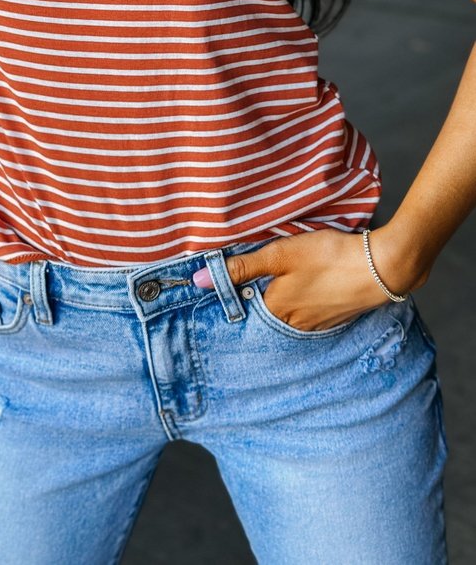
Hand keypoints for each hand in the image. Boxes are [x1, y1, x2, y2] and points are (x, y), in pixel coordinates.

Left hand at [193, 226, 426, 331]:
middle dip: (258, 297)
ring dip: (283, 299)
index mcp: (275, 311)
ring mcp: (317, 324)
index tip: (226, 282)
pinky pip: (309, 312)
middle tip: (256, 278)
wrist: (382, 267)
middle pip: (265, 311)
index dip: (234, 293)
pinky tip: (310, 285)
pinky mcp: (336, 317)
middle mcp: (293, 325)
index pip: (242, 307)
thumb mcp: (280, 255)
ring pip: (288, 313)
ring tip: (285, 279)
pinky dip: (304, 300)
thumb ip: (240, 267)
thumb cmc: (328, 257)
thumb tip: (196, 280)